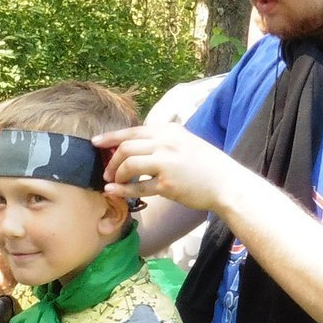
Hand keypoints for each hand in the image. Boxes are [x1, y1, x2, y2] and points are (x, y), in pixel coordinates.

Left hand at [97, 121, 238, 214]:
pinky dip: (122, 190)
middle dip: (111, 160)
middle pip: (126, 147)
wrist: (227, 183)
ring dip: (116, 174)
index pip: (133, 131)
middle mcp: (165, 143)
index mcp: (168, 131)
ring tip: (113, 182)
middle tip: (106, 172)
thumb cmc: (206, 165)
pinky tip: (114, 192)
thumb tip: (142, 142)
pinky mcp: (167, 184)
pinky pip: (137, 187)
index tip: (95, 142)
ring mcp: (166, 163)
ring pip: (129, 165)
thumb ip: (165, 139)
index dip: (111, 137)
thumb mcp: (186, 142)